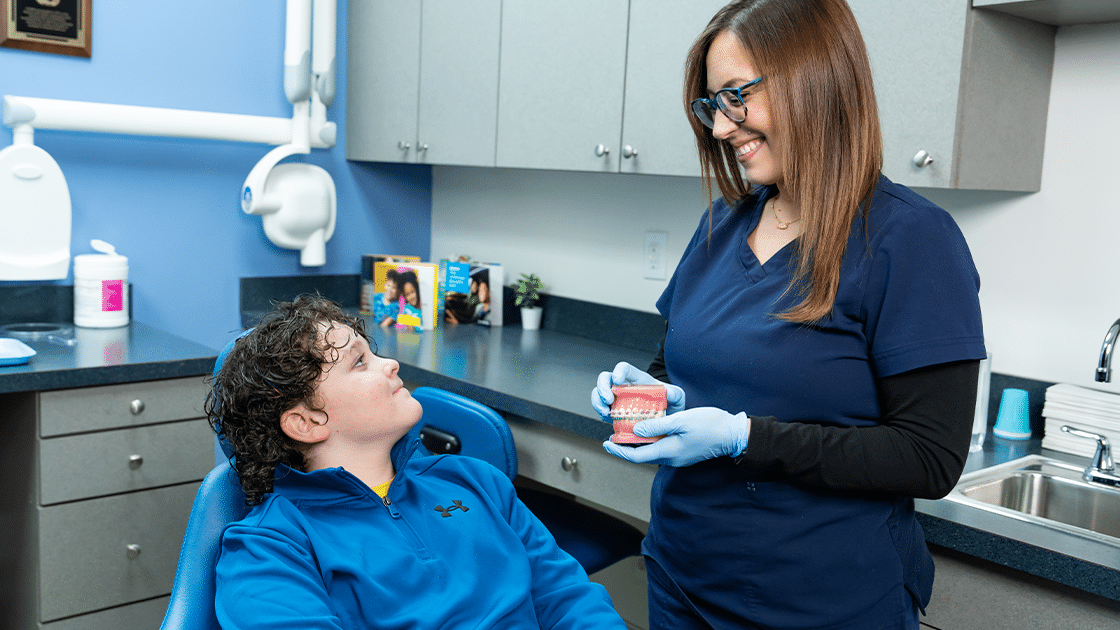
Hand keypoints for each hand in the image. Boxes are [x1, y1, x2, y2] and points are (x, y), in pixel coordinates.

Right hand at [590, 362, 684, 418]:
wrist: (666, 419)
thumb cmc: (671, 404)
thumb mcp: (677, 397)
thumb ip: (675, 393)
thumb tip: (668, 392)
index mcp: (638, 379)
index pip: (624, 368)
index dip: (618, 371)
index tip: (618, 380)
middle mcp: (624, 386)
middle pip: (605, 378)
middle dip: (602, 387)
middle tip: (608, 400)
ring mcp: (617, 398)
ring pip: (598, 393)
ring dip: (597, 401)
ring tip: (605, 412)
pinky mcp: (613, 411)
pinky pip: (601, 408)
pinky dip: (601, 413)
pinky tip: (608, 419)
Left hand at [602, 407, 749, 466]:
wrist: (733, 434)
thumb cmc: (710, 424)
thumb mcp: (681, 420)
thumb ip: (657, 425)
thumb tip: (636, 430)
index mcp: (669, 451)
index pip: (637, 456)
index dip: (619, 451)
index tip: (606, 443)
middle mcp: (671, 458)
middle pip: (642, 455)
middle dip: (625, 447)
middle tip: (612, 436)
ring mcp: (678, 457)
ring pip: (652, 452)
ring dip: (638, 444)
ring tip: (625, 431)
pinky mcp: (683, 452)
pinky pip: (662, 449)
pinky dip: (651, 441)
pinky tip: (647, 430)